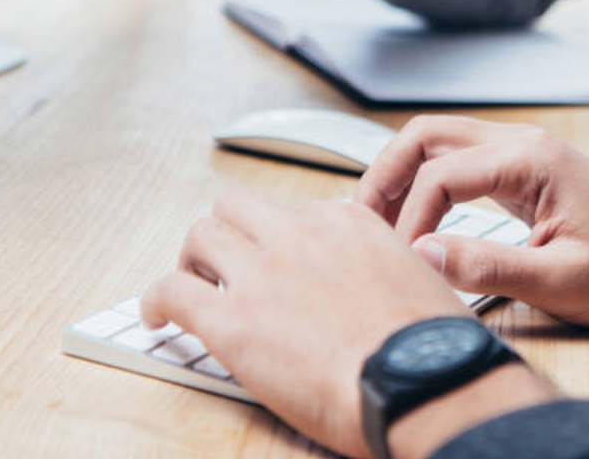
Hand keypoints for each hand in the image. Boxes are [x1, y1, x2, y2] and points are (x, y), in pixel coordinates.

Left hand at [140, 192, 470, 457]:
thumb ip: (387, 265)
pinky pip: (173, 289)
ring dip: (193, 258)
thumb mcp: (420, 278)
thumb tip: (384, 279)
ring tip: (190, 285)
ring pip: (202, 234)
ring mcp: (264, 271)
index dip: (280, 242)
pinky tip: (156, 317)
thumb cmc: (432, 345)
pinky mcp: (233, 320)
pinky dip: (157, 299)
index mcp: (345, 221)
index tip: (278, 266)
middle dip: (227, 234)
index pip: (293, 212)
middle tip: (222, 265)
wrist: (424, 381)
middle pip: (239, 208)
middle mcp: (300, 232)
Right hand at [355, 115, 588, 326]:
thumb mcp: (561, 282)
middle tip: (361, 222)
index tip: (402, 262)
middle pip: (425, 134)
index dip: (409, 219)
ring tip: (377, 219)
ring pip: (436, 139)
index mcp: (529, 160)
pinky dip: (423, 179)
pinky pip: (455, 157)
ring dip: (399, 172)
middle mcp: (519, 141)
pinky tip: (412, 214)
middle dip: (384, 173)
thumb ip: (489, 268)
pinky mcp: (518, 166)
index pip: (440, 174)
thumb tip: (422, 255)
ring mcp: (518, 149)